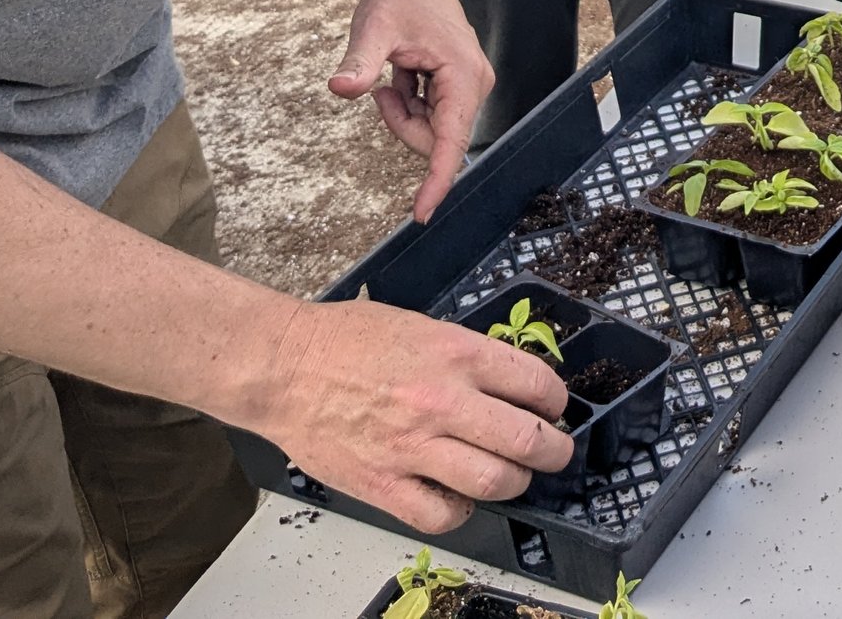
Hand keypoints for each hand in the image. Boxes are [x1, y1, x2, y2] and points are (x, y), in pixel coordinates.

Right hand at [257, 296, 574, 532]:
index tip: (553, 408)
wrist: (285, 366)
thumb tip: (508, 382)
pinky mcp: (383, 484)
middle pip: (527, 440)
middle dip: (554, 450)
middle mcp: (442, 401)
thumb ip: (467, 355)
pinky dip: (461, 511)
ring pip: (494, 482)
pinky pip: (443, 515)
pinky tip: (459, 496)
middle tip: (555, 451)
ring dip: (515, 482)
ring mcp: (413, 447)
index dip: (556, 401)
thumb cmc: (345, 340)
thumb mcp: (422, 325)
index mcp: (456, 354)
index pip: (537, 384)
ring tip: (513, 475)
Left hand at [328, 0, 493, 222]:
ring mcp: (469, 86)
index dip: (437, 180)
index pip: (451, 142)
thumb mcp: (372, 29)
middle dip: (402, 124)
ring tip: (392, 74)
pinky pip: (432, 116)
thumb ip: (359, 63)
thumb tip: (340, 88)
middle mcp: (475, 84)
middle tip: (381, 88)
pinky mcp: (460, 85)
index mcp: (463, 76)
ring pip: (432, 130)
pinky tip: (403, 72)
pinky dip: (409, 103)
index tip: (421, 213)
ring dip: (404, 113)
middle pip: (436, 139)